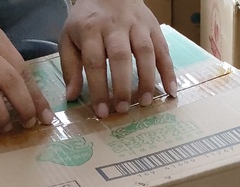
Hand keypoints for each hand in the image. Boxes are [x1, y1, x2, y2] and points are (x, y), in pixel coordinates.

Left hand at [59, 0, 176, 117]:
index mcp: (91, 29)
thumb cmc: (87, 20)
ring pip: (145, 51)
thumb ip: (70, 66)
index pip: (94, 61)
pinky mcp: (154, 27)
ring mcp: (137, 25)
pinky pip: (163, 49)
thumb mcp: (69, 38)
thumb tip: (72, 97)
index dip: (98, 88)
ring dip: (147, 79)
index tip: (102, 112)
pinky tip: (170, 90)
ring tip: (145, 102)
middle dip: (122, 85)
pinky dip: (168, 70)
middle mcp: (115, 26)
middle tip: (123, 109)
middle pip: (120, 56)